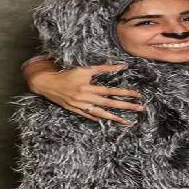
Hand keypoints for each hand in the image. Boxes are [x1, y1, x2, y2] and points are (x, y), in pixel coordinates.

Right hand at [27, 64, 143, 123]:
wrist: (47, 84)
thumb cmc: (67, 74)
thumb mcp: (84, 69)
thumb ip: (103, 68)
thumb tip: (121, 66)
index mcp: (88, 87)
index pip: (111, 91)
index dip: (126, 93)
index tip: (138, 95)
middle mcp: (85, 99)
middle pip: (109, 104)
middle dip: (126, 107)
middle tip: (141, 109)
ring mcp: (80, 107)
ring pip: (101, 114)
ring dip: (115, 118)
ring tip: (127, 122)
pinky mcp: (75, 111)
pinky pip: (89, 116)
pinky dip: (99, 119)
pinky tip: (108, 121)